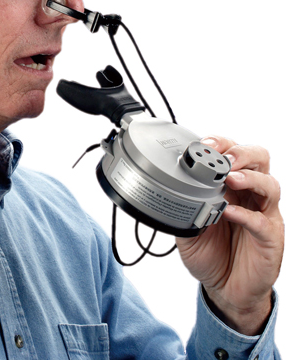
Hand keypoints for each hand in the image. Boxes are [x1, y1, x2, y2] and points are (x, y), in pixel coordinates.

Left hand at [176, 136, 283, 335]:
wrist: (226, 290)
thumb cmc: (212, 254)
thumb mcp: (189, 228)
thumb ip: (182, 208)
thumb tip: (164, 191)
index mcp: (232, 186)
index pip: (234, 153)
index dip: (222, 144)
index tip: (204, 143)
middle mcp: (250, 196)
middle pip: (259, 159)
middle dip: (241, 152)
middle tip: (224, 157)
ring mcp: (263, 215)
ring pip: (269, 185)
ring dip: (249, 177)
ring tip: (230, 177)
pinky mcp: (270, 238)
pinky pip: (262, 222)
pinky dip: (245, 215)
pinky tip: (229, 212)